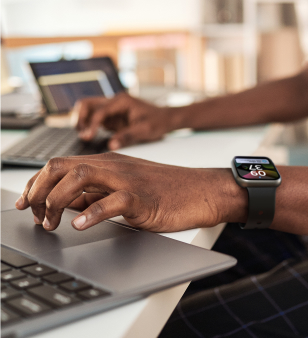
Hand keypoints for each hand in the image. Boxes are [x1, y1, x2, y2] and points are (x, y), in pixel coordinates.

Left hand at [15, 153, 247, 232]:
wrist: (200, 190)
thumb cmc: (165, 190)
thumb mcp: (124, 188)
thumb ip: (95, 193)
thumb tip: (65, 204)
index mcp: (107, 162)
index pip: (60, 164)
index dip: (36, 183)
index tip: (27, 202)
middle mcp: (113, 165)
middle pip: (62, 166)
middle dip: (39, 189)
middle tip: (34, 214)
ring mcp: (127, 178)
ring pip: (80, 177)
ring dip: (57, 200)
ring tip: (51, 223)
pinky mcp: (141, 197)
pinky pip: (111, 201)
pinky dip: (90, 213)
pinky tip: (79, 225)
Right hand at [74, 92, 171, 149]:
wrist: (166, 118)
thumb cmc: (158, 122)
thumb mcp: (145, 130)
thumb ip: (128, 136)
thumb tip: (111, 145)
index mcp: (122, 101)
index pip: (100, 112)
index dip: (91, 125)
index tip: (87, 138)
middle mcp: (114, 101)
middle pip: (87, 104)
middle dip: (80, 118)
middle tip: (83, 135)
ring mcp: (111, 108)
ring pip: (87, 109)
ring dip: (82, 121)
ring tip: (85, 136)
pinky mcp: (111, 116)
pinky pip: (94, 118)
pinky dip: (89, 126)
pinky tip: (90, 137)